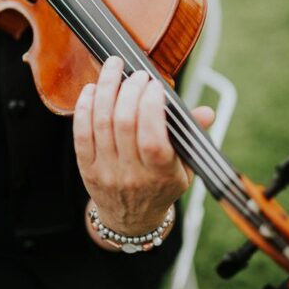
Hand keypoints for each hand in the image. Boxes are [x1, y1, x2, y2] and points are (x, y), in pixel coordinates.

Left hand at [73, 56, 213, 235]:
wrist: (131, 220)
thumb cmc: (161, 186)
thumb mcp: (184, 167)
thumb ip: (191, 137)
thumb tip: (207, 113)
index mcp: (161, 175)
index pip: (152, 138)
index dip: (151, 107)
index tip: (156, 85)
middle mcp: (131, 175)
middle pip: (124, 124)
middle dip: (130, 90)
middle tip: (137, 75)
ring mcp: (106, 171)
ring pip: (101, 123)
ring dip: (107, 89)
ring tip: (114, 68)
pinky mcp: (86, 168)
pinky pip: (81, 133)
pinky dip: (84, 107)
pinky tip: (92, 88)